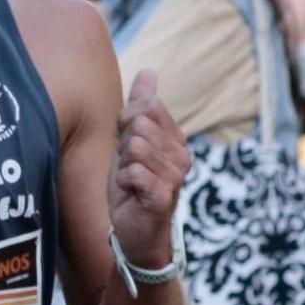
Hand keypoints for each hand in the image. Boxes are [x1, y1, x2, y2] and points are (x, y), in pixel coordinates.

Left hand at [108, 69, 190, 268]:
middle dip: (124, 146)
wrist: (135, 232)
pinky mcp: (164, 196)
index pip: (149, 105)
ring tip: (131, 181)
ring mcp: (175, 176)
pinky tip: (132, 194)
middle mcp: (181, 154)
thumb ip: (139, 107)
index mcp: (175, 138)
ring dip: (123, 166)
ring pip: (134, 147)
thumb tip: (148, 71)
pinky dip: (124, 183)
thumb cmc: (134, 186)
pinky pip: (133, 172)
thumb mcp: (132, 141)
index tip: (126, 143)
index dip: (127, 120)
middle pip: (139, 125)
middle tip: (129, 168)